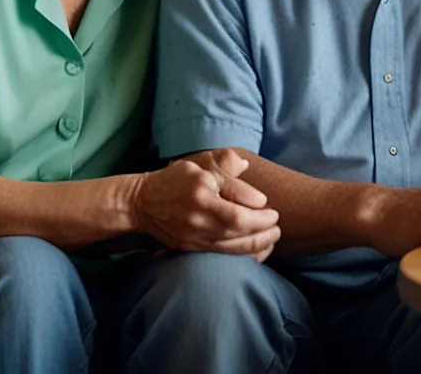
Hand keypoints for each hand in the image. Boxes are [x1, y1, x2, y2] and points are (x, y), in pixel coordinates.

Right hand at [130, 149, 280, 259]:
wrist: (142, 203)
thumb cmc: (175, 180)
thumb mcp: (199, 165)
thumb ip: (225, 164)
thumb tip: (247, 167)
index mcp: (201, 193)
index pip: (237, 206)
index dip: (259, 210)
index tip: (270, 207)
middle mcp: (197, 217)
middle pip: (238, 229)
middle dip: (263, 229)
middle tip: (278, 225)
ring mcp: (193, 237)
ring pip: (232, 247)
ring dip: (257, 244)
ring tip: (273, 238)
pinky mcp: (191, 249)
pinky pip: (222, 256)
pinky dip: (242, 255)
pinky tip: (256, 251)